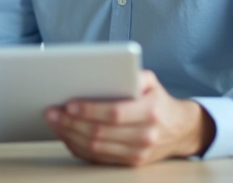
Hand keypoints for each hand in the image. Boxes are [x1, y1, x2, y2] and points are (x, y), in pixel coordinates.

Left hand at [44, 70, 214, 166]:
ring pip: (96, 148)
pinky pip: (99, 158)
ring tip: (55, 123)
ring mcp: (138, 153)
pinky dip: (79, 148)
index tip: (69, 104)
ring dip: (70, 136)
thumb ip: (134, 74)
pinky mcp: (131, 163)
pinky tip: (67, 136)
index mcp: (150, 112)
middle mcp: (145, 135)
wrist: (180, 130)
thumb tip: (110, 70)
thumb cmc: (159, 102)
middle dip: (71, 123)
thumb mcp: (152, 82)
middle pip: (100, 133)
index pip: (114, 113)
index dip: (89, 110)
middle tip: (52, 113)